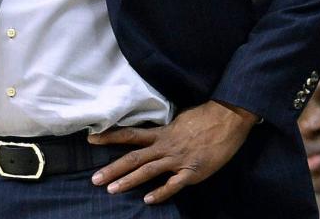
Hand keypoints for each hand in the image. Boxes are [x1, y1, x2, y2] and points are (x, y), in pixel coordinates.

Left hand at [89, 100, 258, 204]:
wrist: (228, 118)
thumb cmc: (205, 117)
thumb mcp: (179, 120)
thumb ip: (165, 131)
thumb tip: (152, 135)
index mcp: (162, 133)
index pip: (130, 134)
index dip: (110, 137)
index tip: (91, 139)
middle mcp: (165, 146)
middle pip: (134, 157)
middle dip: (113, 169)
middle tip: (94, 179)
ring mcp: (178, 160)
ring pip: (148, 171)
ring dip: (129, 181)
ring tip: (112, 190)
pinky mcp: (192, 171)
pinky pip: (174, 184)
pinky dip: (161, 192)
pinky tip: (148, 201)